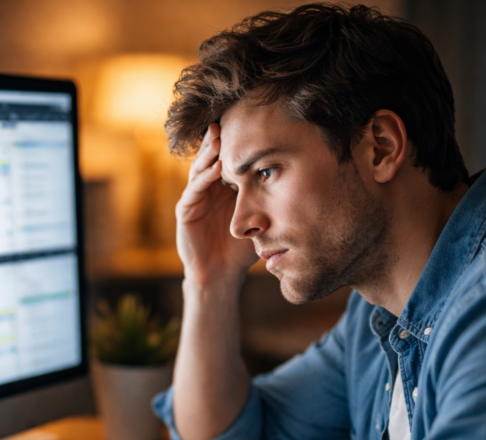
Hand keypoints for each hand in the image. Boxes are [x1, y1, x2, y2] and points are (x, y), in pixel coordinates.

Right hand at [175, 124, 257, 287]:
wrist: (221, 275)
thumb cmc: (241, 249)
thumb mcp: (260, 220)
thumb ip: (269, 202)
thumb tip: (299, 181)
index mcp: (224, 188)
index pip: (229, 158)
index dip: (236, 142)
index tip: (250, 123)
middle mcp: (208, 188)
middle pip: (212, 157)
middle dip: (220, 139)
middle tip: (230, 118)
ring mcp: (195, 198)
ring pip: (201, 169)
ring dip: (209, 152)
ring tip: (220, 136)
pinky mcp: (186, 211)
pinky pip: (194, 190)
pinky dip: (205, 177)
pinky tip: (216, 167)